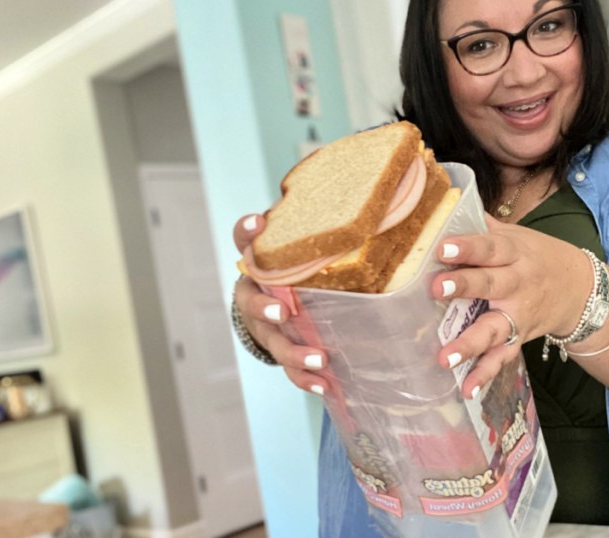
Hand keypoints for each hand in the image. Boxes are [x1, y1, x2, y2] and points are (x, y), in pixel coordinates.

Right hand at [232, 214, 329, 395]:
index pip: (243, 239)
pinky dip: (306, 378)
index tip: (258, 222)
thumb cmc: (295, 269)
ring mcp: (264, 326)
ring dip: (294, 352)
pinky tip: (325, 386)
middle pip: (251, 301)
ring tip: (319, 359)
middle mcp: (254, 293)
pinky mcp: (279, 349)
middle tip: (283, 311)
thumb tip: (364, 205)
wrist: (276, 306)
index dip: (248, 231)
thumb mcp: (299, 248)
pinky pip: (289, 367)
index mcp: (257, 262)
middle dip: (265, 307)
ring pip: (273, 340)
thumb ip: (316, 233)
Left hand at [430, 214, 590, 398]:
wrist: (583, 290)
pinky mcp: (520, 338)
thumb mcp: (516, 235)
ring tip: (445, 357)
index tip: (442, 247)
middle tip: (435, 288)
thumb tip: (443, 204)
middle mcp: (518, 283)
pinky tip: (466, 389)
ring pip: (496, 328)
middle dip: (465, 286)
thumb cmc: (537, 257)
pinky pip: (503, 358)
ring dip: (471, 343)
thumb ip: (482, 225)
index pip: (490, 247)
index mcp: (515, 253)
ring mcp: (520, 314)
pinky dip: (486, 375)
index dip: (468, 247)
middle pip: (491, 284)